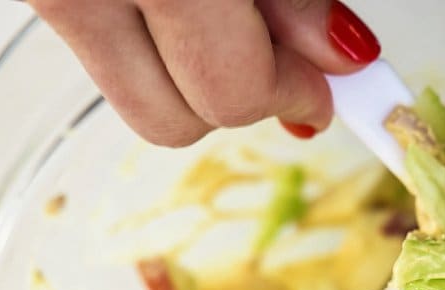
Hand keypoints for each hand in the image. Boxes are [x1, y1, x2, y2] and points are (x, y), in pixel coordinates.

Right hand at [28, 0, 379, 146]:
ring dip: (193, 76)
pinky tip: (179, 1)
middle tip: (282, 45)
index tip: (342, 79)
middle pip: (172, 124)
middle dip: (242, 97)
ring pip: (134, 102)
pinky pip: (102, 50)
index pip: (231, 91)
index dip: (294, 93)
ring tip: (223, 11)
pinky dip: (153, 39)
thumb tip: (338, 57)